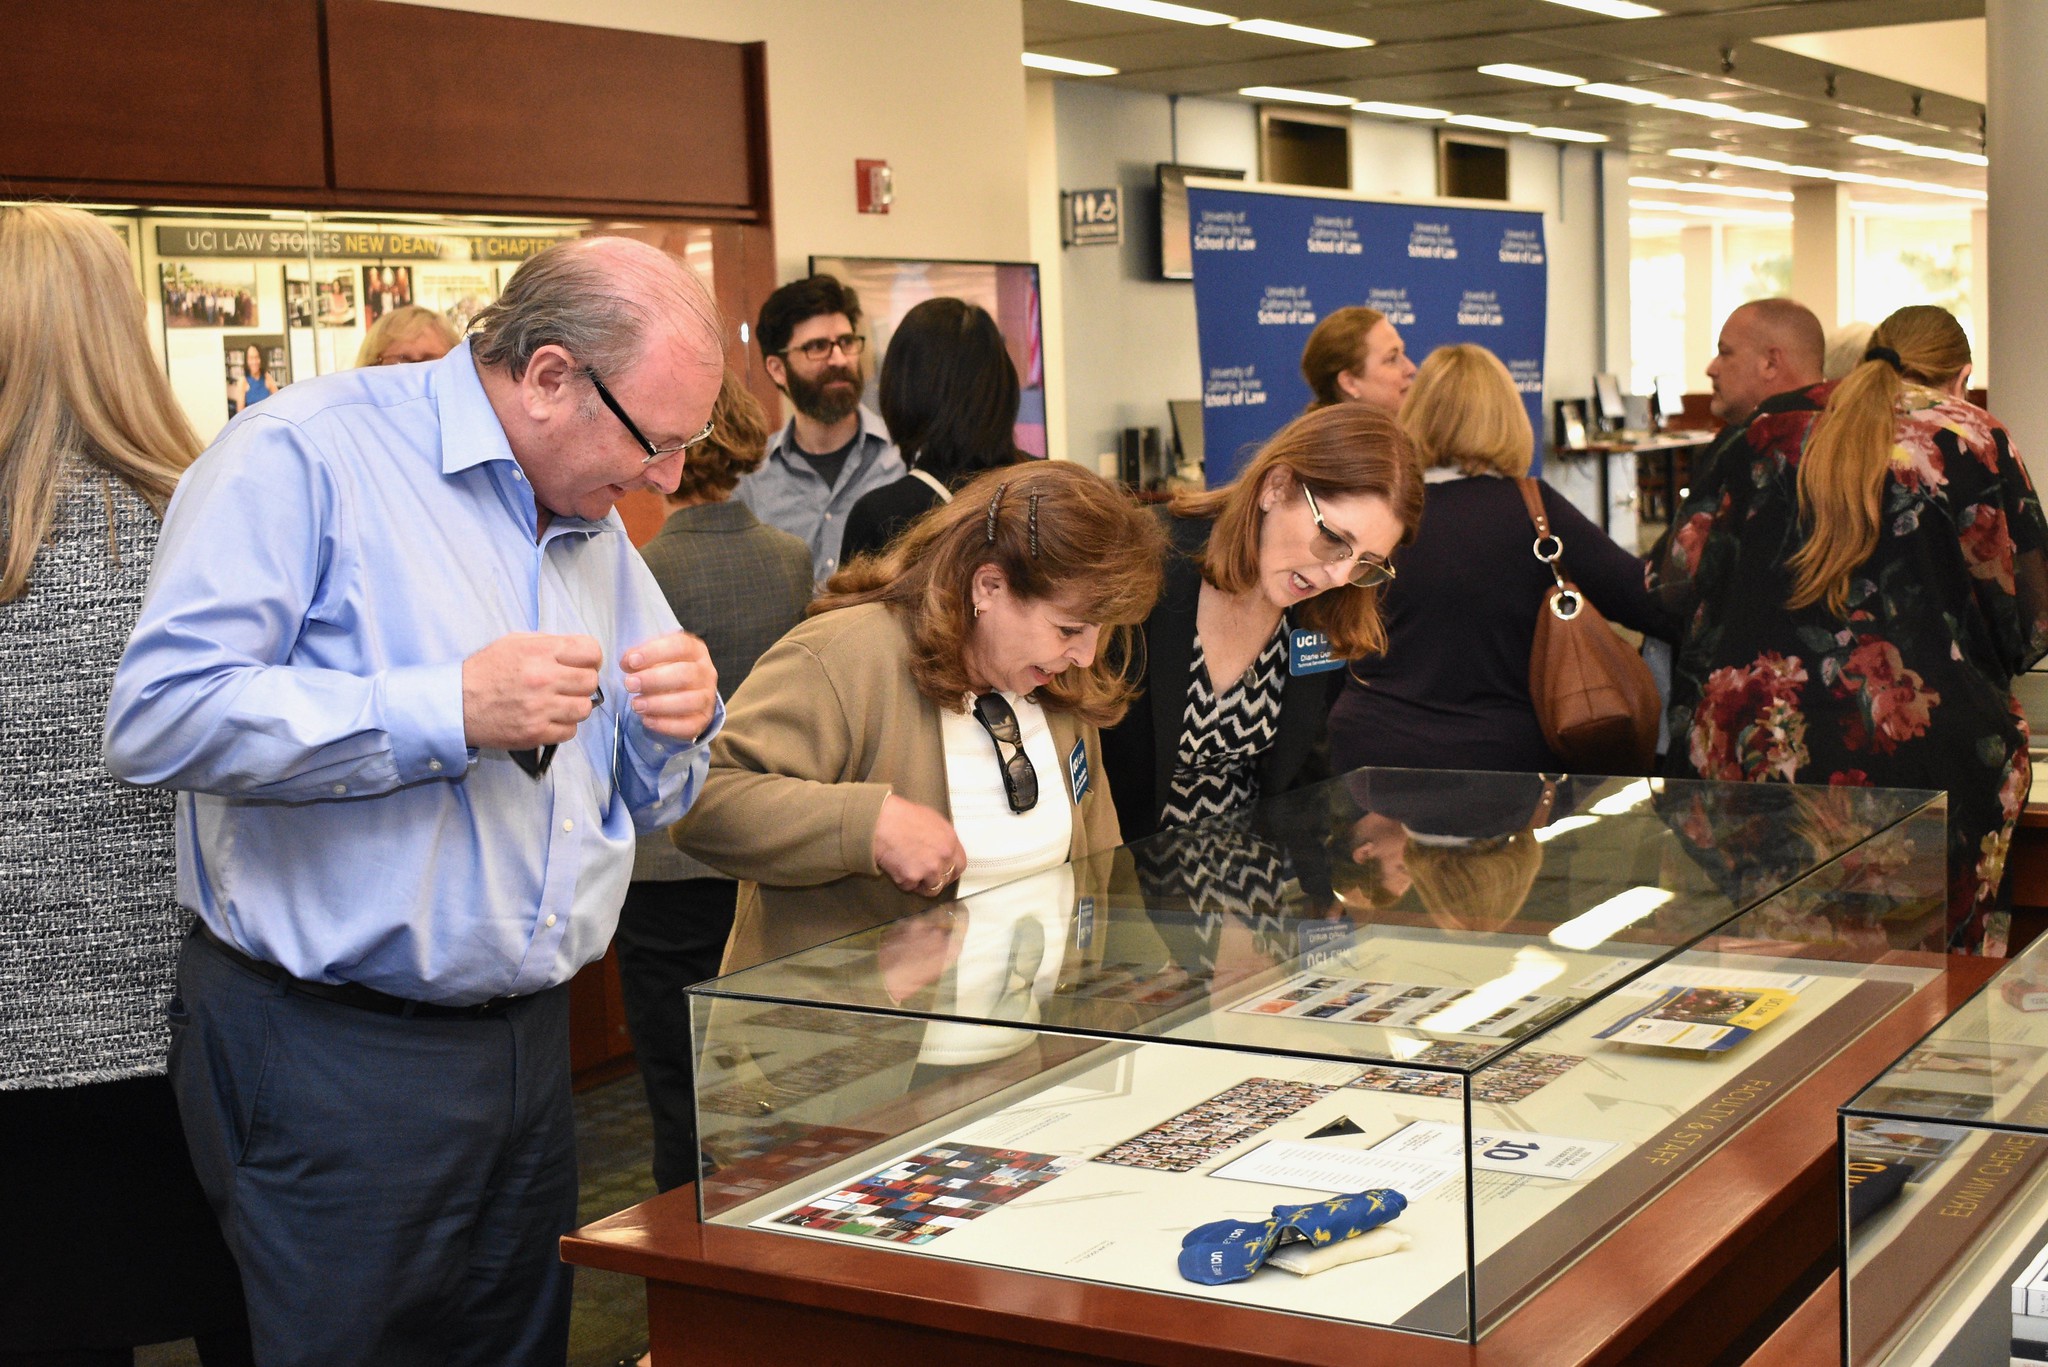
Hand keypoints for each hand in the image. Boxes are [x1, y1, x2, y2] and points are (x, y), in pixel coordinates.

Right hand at [462, 633, 600, 749]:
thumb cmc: (486, 671)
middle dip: (582, 683)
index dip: (590, 658)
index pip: (591, 651)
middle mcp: (543, 678)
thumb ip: (549, 643)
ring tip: (558, 704)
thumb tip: (578, 651)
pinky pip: (570, 731)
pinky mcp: (536, 733)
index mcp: (540, 652)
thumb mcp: (514, 642)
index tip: (582, 664)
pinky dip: (563, 726)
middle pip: (590, 681)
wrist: (457, 703)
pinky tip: (548, 719)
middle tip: (568, 686)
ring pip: (584, 708)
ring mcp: (540, 708)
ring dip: (574, 706)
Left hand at [622, 631, 718, 741]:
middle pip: (685, 674)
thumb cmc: (666, 670)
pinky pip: (688, 725)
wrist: (685, 693)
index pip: (680, 646)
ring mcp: (707, 697)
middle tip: (629, 684)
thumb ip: (640, 657)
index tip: (631, 661)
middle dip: (654, 680)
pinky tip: (647, 720)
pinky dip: (666, 725)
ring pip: (689, 702)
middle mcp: (706, 672)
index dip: (654, 653)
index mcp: (695, 650)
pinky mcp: (703, 719)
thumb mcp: (655, 657)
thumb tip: (627, 663)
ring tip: (636, 705)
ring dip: (659, 704)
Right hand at [873, 793, 967, 895]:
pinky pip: (909, 887)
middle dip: (936, 879)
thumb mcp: (932, 821)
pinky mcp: (910, 878)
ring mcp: (928, 870)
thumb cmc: (902, 816)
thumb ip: (942, 838)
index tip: (945, 872)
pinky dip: (902, 880)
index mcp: (950, 841)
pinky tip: (897, 867)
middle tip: (925, 874)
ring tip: (909, 870)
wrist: (881, 821)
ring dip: (920, 882)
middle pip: (945, 879)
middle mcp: (942, 857)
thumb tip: (943, 847)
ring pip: (930, 888)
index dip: (951, 871)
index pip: (960, 865)